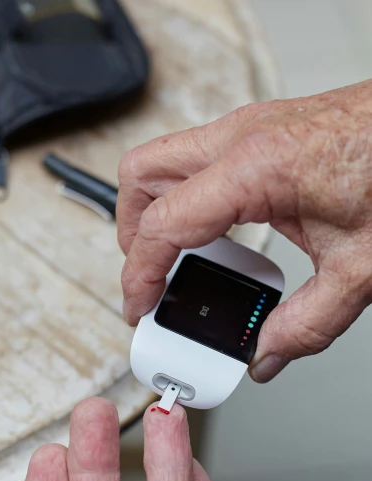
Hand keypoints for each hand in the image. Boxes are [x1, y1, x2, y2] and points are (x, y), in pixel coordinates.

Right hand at [118, 80, 371, 382]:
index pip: (161, 225)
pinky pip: (199, 160)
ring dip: (156, 212)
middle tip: (149, 278)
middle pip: (141, 177)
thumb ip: (307, 324)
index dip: (140, 276)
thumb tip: (267, 353)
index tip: (140, 308)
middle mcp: (242, 137)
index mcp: (255, 169)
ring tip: (177, 261)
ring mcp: (251, 126)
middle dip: (131, 233)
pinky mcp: (264, 129)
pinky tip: (218, 234)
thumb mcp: (359, 268)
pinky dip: (188, 198)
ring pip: (164, 162)